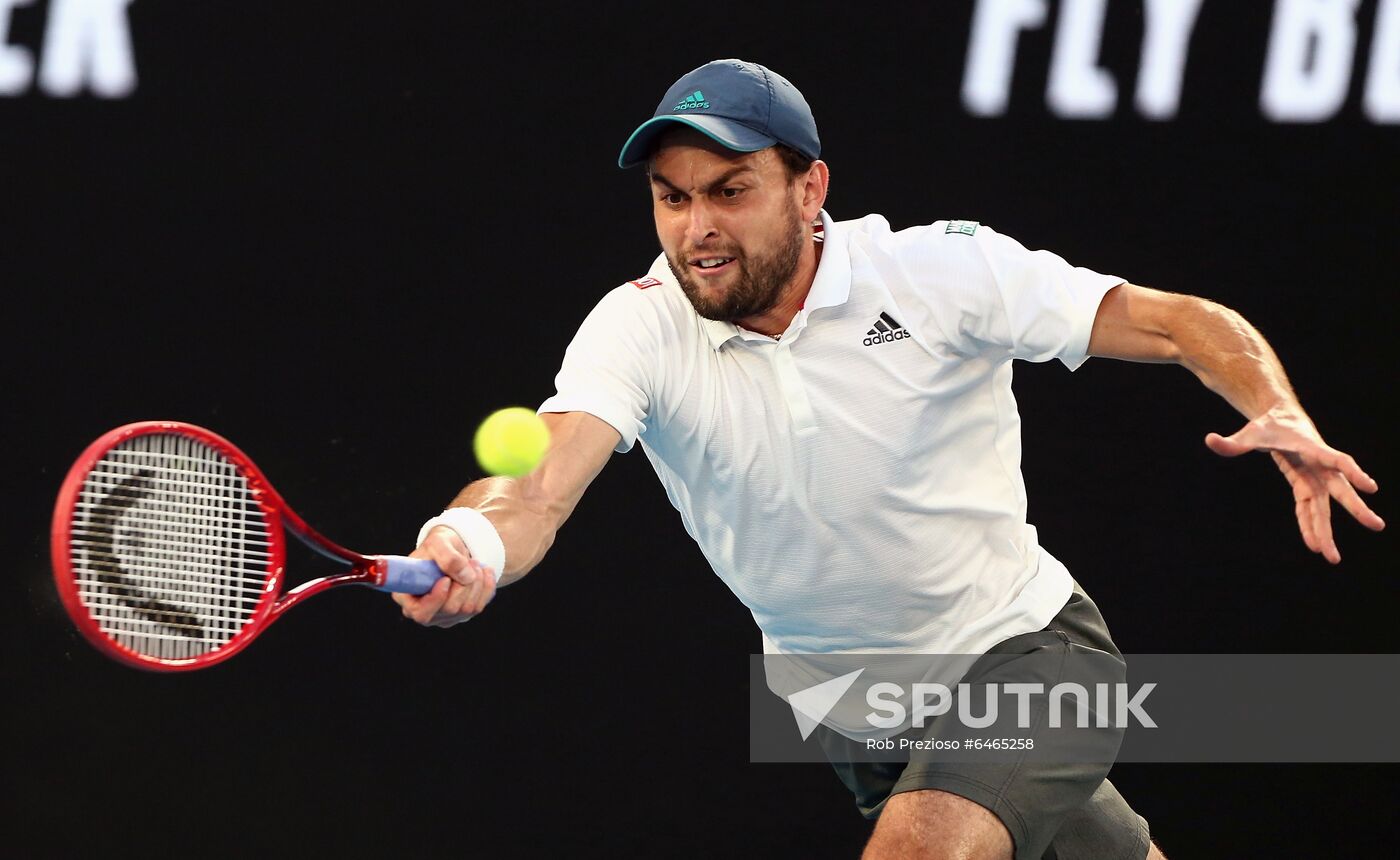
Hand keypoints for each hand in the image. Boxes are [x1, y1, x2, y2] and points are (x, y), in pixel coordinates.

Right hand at [392, 525, 496, 626]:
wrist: (452, 550)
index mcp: (407, 594)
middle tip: (468, 562)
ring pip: (467, 609)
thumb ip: (447, 556)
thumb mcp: (438, 542)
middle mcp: (424, 610)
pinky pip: (479, 606)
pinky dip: (486, 586)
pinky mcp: (461, 615)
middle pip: (449, 609)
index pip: (419, 612)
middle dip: (463, 584)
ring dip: (476, 582)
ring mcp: (443, 616)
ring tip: (473, 563)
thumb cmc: (438, 547)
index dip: (436, 599)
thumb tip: (465, 577)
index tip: (446, 580)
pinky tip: (483, 572)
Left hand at [1206, 406, 1384, 563]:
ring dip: (1327, 530)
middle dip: (1355, 508)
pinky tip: (1315, 545)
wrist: (1280, 418)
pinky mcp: (1306, 484)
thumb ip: (1233, 441)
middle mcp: (1319, 464)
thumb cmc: (1268, 423)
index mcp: (1310, 447)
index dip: (1353, 471)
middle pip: (1339, 488)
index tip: (1371, 487)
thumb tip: (1209, 440)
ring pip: (1324, 506)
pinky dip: (1309, 524)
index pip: (1336, 459)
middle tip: (1377, 526)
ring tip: (1332, 558)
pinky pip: (1308, 508)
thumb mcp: (1250, 432)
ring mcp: (1314, 476)